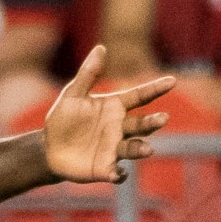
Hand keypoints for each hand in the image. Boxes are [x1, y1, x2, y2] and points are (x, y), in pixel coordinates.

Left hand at [41, 46, 174, 184]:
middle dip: (153, 122)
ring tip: (147, 149)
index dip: (155, 89)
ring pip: (133, 148)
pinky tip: (118, 174)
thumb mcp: (73, 94)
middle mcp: (119, 128)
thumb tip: (101, 47)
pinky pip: (115, 172)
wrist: (48, 148)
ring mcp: (114, 148)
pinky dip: (118, 174)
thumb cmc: (62, 119)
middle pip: (141, 124)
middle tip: (163, 119)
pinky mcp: (104, 168)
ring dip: (141, 148)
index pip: (140, 96)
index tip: (172, 80)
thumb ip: (88, 74)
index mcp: (115, 107)